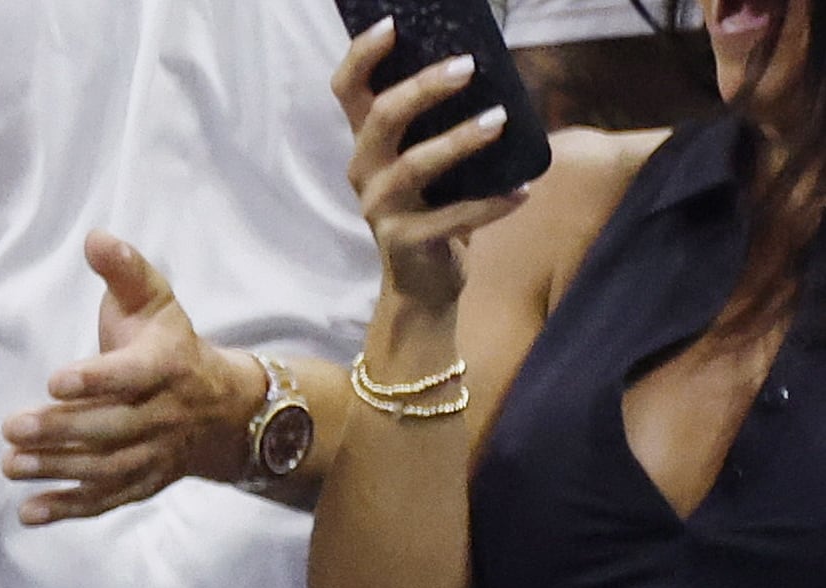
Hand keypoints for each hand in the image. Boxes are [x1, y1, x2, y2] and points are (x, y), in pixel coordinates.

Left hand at [3, 237, 269, 523]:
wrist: (224, 407)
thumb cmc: (171, 345)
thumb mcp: (156, 302)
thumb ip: (125, 272)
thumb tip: (95, 237)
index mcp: (167, 365)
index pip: (131, 376)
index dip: (95, 380)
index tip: (54, 380)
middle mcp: (164, 414)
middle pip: (110, 428)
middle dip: (60, 430)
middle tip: (11, 427)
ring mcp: (154, 454)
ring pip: (105, 468)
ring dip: (56, 470)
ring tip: (10, 465)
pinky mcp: (142, 484)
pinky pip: (106, 501)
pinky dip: (68, 509)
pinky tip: (28, 512)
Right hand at [337, 24, 530, 316]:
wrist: (425, 279)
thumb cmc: (435, 204)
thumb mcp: (432, 157)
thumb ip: (444, 119)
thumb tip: (489, 67)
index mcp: (369, 143)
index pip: (348, 91)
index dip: (362, 56)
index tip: (391, 25)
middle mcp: (365, 171)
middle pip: (381, 118)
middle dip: (423, 88)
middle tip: (467, 67)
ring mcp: (380, 208)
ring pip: (413, 166)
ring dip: (458, 140)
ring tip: (498, 120)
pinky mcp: (405, 241)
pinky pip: (451, 218)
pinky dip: (490, 204)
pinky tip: (521, 192)